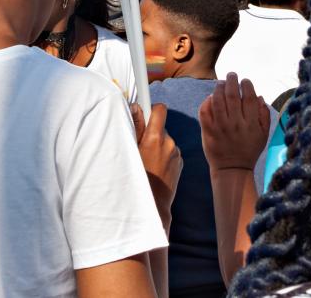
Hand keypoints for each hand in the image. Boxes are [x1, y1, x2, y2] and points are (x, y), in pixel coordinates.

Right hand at [132, 103, 181, 220]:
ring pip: (165, 140)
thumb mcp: (130, 150)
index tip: (144, 111)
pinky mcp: (180, 162)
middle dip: (150, 130)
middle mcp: (169, 143)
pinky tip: (155, 167)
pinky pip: (170, 151)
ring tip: (147, 160)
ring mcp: (176, 153)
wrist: (153, 204)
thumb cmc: (137, 177)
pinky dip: (163, 155)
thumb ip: (135, 126)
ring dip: (157, 145)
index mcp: (155, 138)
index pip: (159, 110)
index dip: (151, 108)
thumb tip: (136, 106)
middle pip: (160, 126)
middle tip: (139, 144)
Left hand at [199, 73, 270, 170]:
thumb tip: (260, 97)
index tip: (245, 81)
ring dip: (218, 89)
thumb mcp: (263, 135)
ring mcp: (220, 126)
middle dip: (232, 82)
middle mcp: (235, 123)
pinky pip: (205, 111)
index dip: (246, 86)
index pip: (248, 98)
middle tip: (232, 75)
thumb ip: (263, 116)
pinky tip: (211, 97)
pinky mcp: (208, 130)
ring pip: (217, 101)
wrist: (232, 168)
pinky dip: (207, 102)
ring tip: (220, 83)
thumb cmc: (249, 150)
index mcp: (251, 124)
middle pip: (232, 96)